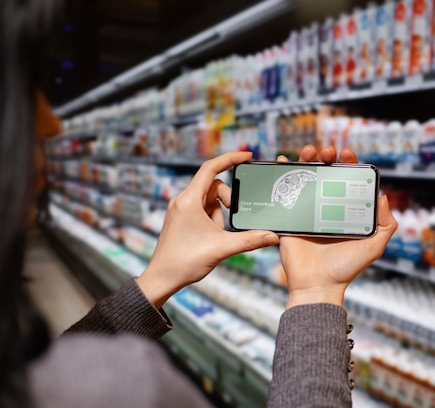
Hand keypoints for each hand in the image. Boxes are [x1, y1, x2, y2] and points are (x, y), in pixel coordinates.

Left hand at [137, 151, 279, 307]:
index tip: (247, 156)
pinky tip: (212, 236)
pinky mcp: (181, 218)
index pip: (211, 168)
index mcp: (189, 200)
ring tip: (216, 235)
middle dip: (228, 200)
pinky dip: (213, 219)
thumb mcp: (222, 248)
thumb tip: (273, 237)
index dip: (230, 158)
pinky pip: (203, 210)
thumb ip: (250, 240)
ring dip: (219, 214)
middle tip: (233, 218)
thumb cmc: (184, 262)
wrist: (162, 279)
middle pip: (213, 186)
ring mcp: (181, 209)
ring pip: (209, 200)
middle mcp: (182, 200)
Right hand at [277, 145, 396, 308]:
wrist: (317, 285)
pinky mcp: (289, 217)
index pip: (348, 179)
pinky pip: (283, 192)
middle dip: (326, 156)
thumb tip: (384, 195)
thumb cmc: (346, 268)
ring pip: (306, 177)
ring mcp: (307, 210)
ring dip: (306, 159)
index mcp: (345, 210)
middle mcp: (326, 207)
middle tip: (326, 151)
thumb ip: (385, 223)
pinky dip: (281, 174)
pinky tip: (281, 161)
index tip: (347, 154)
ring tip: (308, 151)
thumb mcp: (374, 246)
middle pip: (326, 173)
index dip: (349, 163)